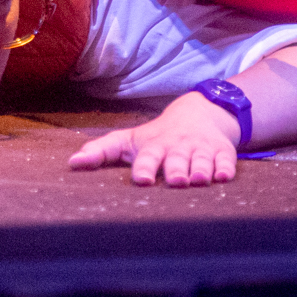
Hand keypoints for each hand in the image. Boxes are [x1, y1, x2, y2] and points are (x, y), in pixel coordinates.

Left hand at [68, 92, 240, 187]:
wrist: (198, 114)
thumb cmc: (155, 136)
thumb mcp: (128, 140)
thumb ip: (101, 151)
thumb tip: (71, 163)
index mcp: (153, 146)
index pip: (147, 157)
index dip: (144, 167)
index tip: (140, 180)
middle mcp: (177, 147)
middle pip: (176, 159)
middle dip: (176, 169)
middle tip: (175, 181)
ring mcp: (200, 149)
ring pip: (201, 160)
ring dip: (200, 170)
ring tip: (197, 180)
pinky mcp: (222, 153)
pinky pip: (226, 161)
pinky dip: (225, 168)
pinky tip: (224, 176)